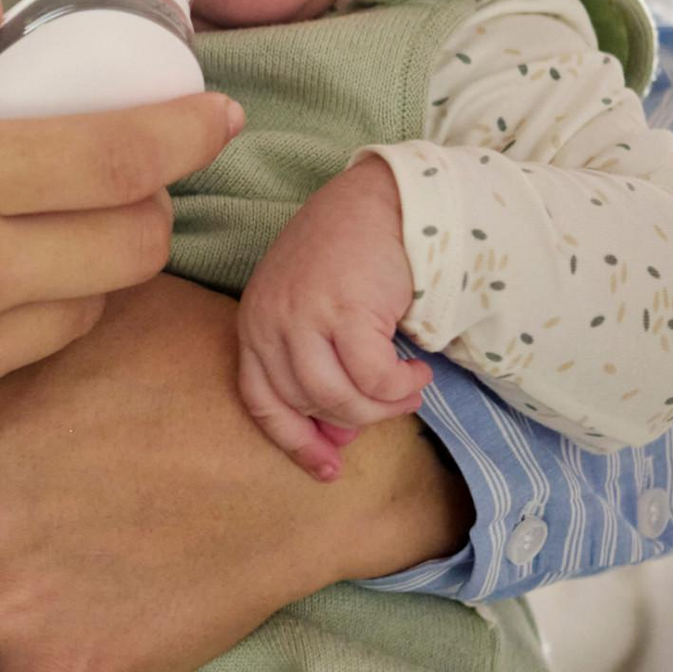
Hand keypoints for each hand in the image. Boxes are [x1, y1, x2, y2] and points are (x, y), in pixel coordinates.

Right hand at [0, 0, 243, 601]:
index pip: (112, 153)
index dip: (185, 129)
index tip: (217, 111)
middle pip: (133, 244)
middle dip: (149, 200)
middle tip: (110, 172)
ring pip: (88, 310)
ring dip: (89, 263)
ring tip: (27, 232)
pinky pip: (20, 367)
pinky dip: (18, 324)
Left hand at [237, 158, 434, 481]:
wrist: (383, 201)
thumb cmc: (352, 256)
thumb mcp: (317, 311)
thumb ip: (318, 364)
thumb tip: (340, 432)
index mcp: (255, 322)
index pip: (261, 400)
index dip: (294, 442)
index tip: (329, 470)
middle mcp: (269, 320)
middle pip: (307, 403)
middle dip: (356, 418)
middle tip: (394, 404)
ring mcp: (302, 315)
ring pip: (338, 397)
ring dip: (383, 405)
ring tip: (409, 388)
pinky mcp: (344, 310)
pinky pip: (373, 378)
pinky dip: (400, 385)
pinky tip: (417, 370)